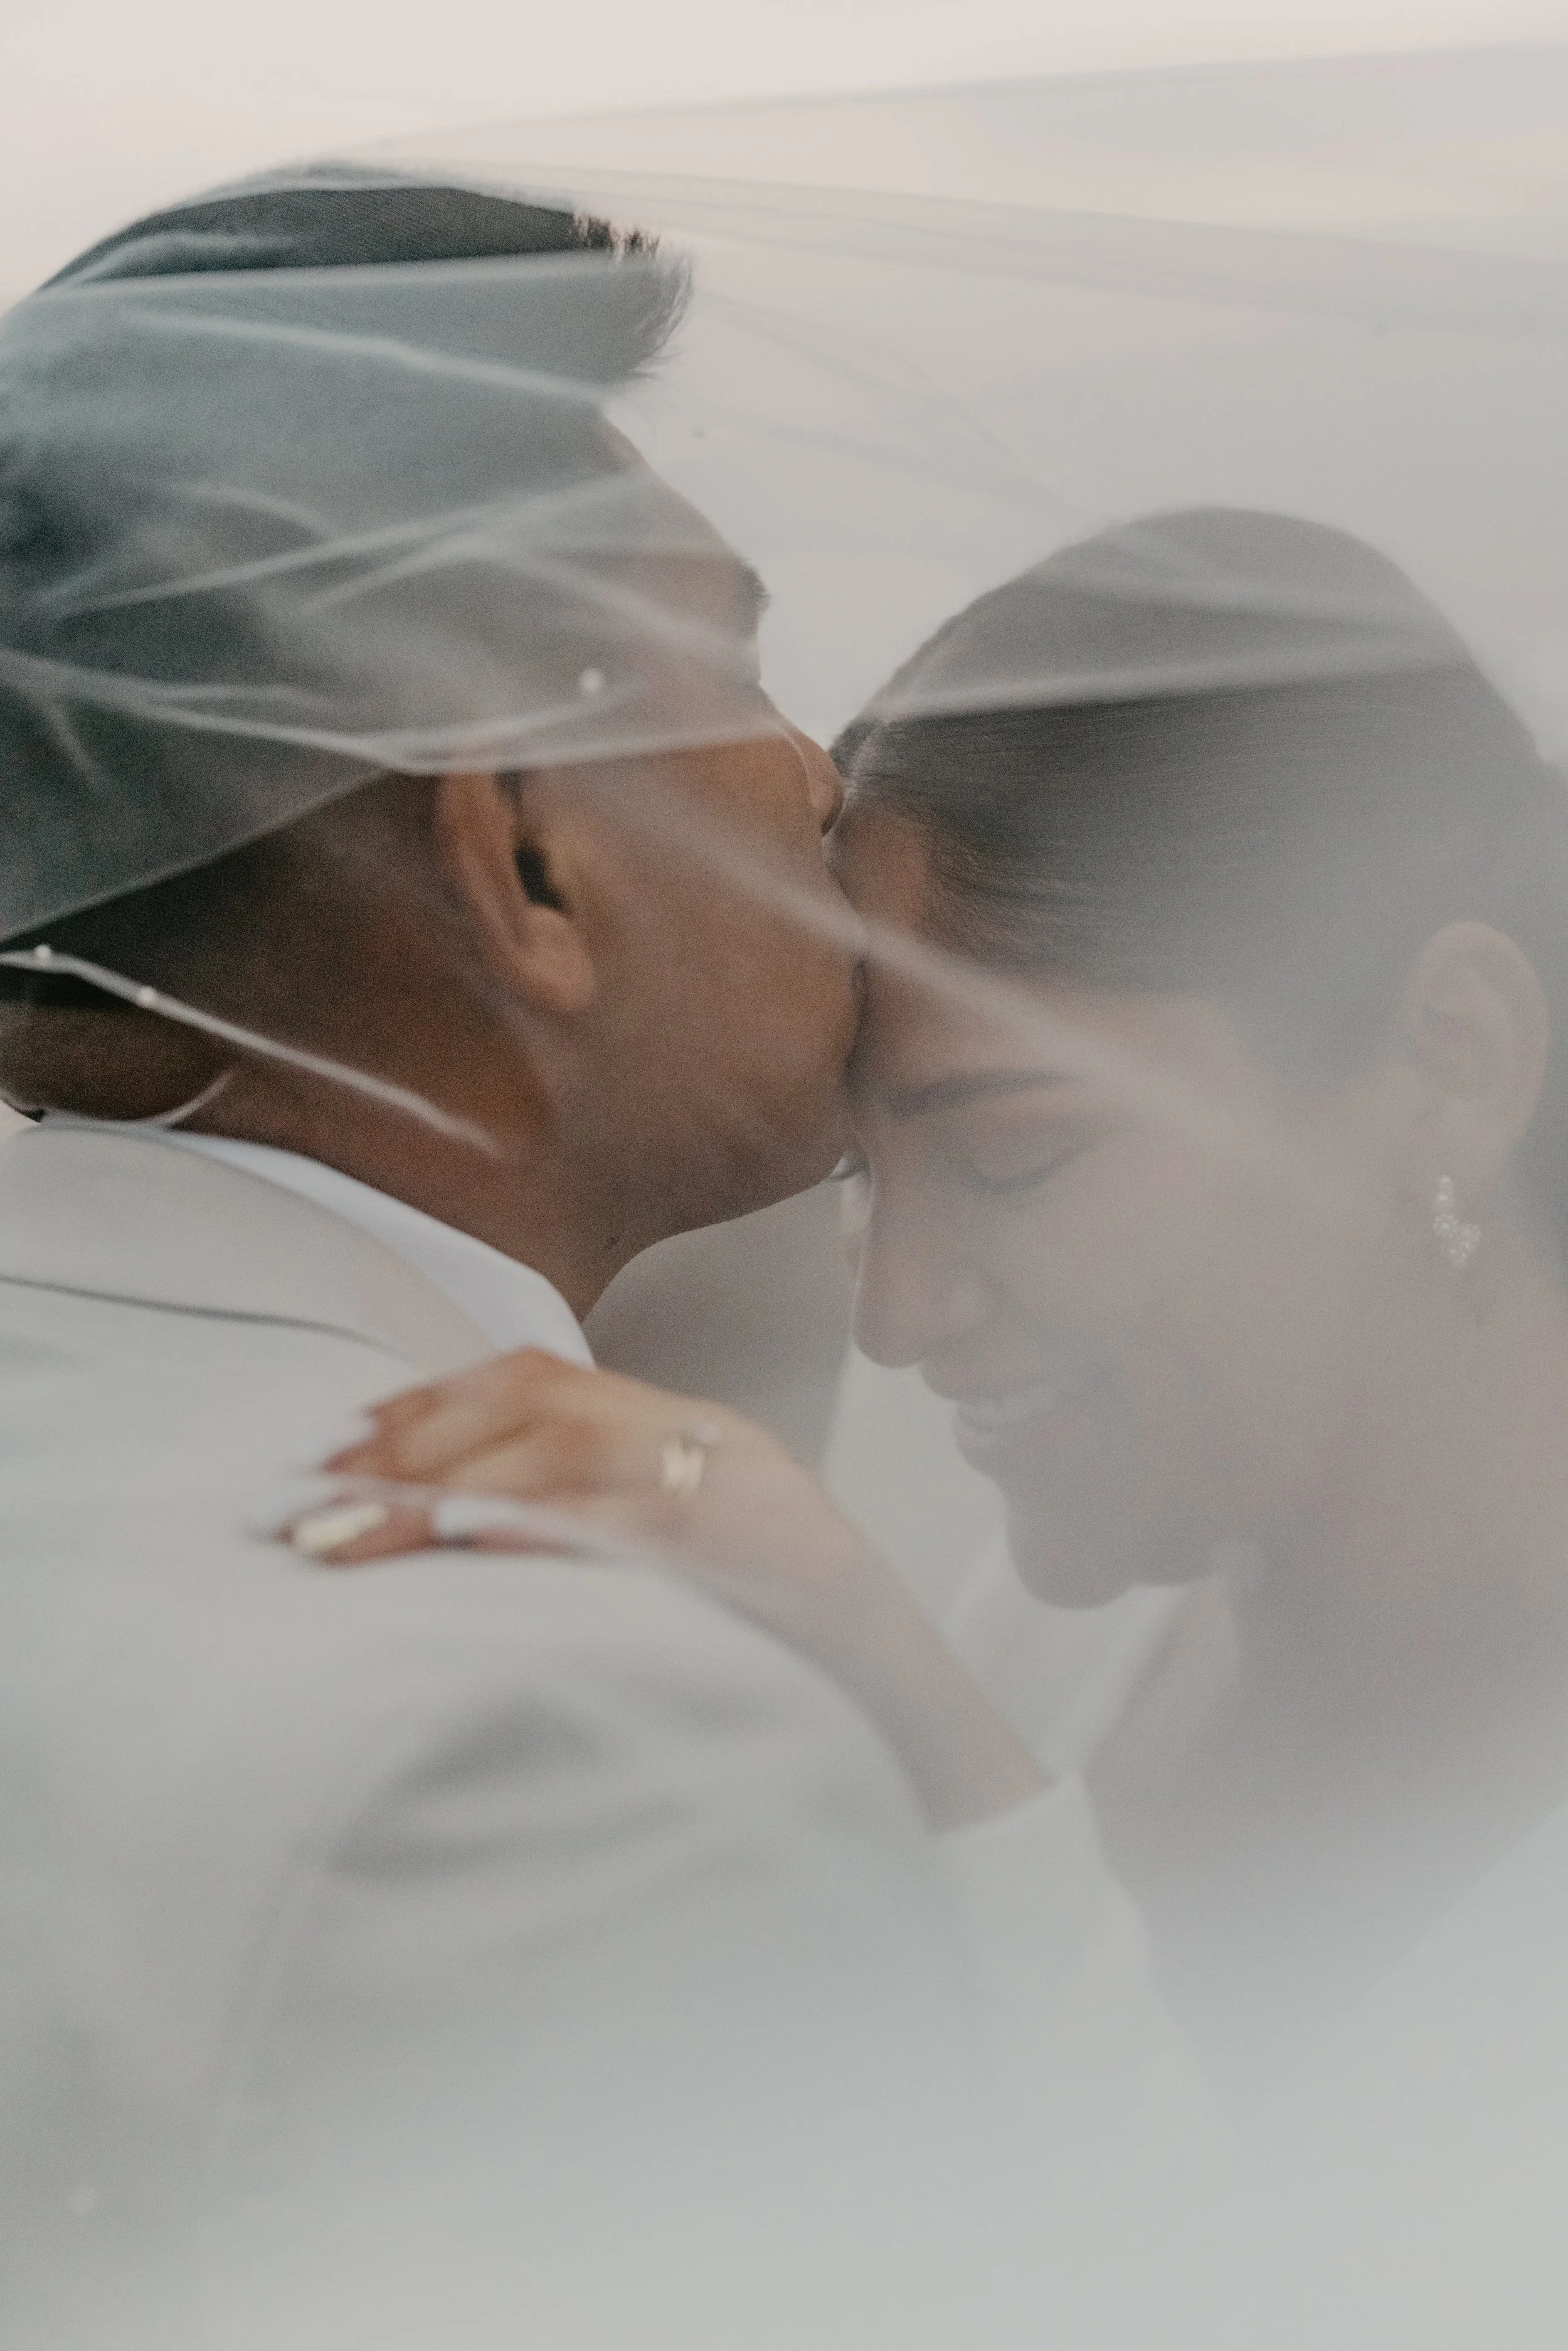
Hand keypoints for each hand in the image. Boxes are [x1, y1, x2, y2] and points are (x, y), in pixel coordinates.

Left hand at [279, 1348, 1047, 1829]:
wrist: (934, 1747)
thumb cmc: (799, 1679)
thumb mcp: (691, 1582)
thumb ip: (598, 1538)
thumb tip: (455, 1543)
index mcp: (708, 1440)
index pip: (548, 1378)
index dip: (428, 1404)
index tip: (331, 1447)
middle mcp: (728, 1449)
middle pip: (541, 1403)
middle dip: (405, 1447)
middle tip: (300, 1505)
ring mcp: (754, 1500)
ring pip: (568, 1455)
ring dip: (436, 1491)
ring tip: (341, 1539)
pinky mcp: (774, 1562)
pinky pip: (636, 1524)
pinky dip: (538, 1525)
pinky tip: (461, 1545)